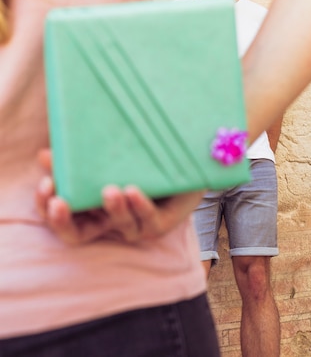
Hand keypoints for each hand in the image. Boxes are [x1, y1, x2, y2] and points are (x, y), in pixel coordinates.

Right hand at [36, 149, 203, 245]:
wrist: (185, 162)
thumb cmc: (139, 160)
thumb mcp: (107, 157)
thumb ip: (79, 157)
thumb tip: (44, 155)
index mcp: (90, 207)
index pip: (59, 216)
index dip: (47, 206)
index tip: (45, 184)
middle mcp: (108, 221)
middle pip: (76, 235)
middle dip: (63, 221)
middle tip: (59, 202)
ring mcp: (134, 225)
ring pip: (119, 226)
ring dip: (113, 209)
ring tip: (110, 189)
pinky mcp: (159, 224)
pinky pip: (148, 221)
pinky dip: (140, 206)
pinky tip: (133, 190)